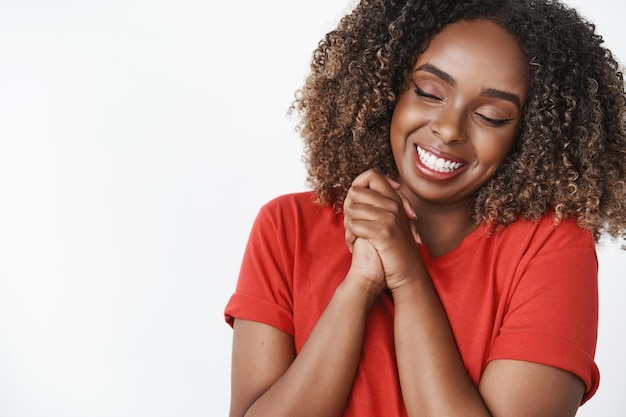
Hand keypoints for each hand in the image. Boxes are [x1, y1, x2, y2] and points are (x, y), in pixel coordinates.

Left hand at [343, 169, 421, 289]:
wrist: (409, 274)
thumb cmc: (395, 250)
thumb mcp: (391, 223)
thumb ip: (379, 207)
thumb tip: (355, 192)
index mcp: (394, 199)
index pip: (371, 174)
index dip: (358, 184)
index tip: (356, 202)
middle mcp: (393, 204)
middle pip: (355, 191)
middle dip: (348, 208)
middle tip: (351, 225)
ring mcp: (389, 217)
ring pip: (352, 209)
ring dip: (348, 226)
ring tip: (353, 238)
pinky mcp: (384, 232)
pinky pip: (354, 226)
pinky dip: (350, 238)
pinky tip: (354, 247)